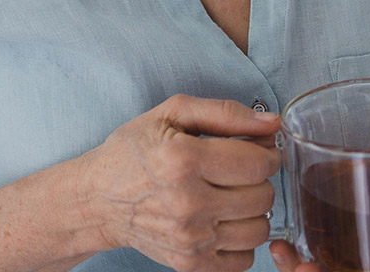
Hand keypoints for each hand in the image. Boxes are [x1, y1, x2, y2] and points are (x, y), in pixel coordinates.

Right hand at [71, 94, 280, 271]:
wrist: (97, 200)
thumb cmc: (132, 152)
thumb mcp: (169, 114)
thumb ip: (224, 113)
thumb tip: (271, 123)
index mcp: (182, 160)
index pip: (258, 163)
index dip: (265, 153)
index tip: (255, 150)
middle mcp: (187, 203)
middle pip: (263, 196)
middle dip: (258, 180)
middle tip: (236, 172)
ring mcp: (189, 238)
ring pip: (259, 230)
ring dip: (252, 211)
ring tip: (229, 197)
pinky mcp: (190, 263)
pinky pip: (244, 260)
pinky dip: (239, 241)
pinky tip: (220, 221)